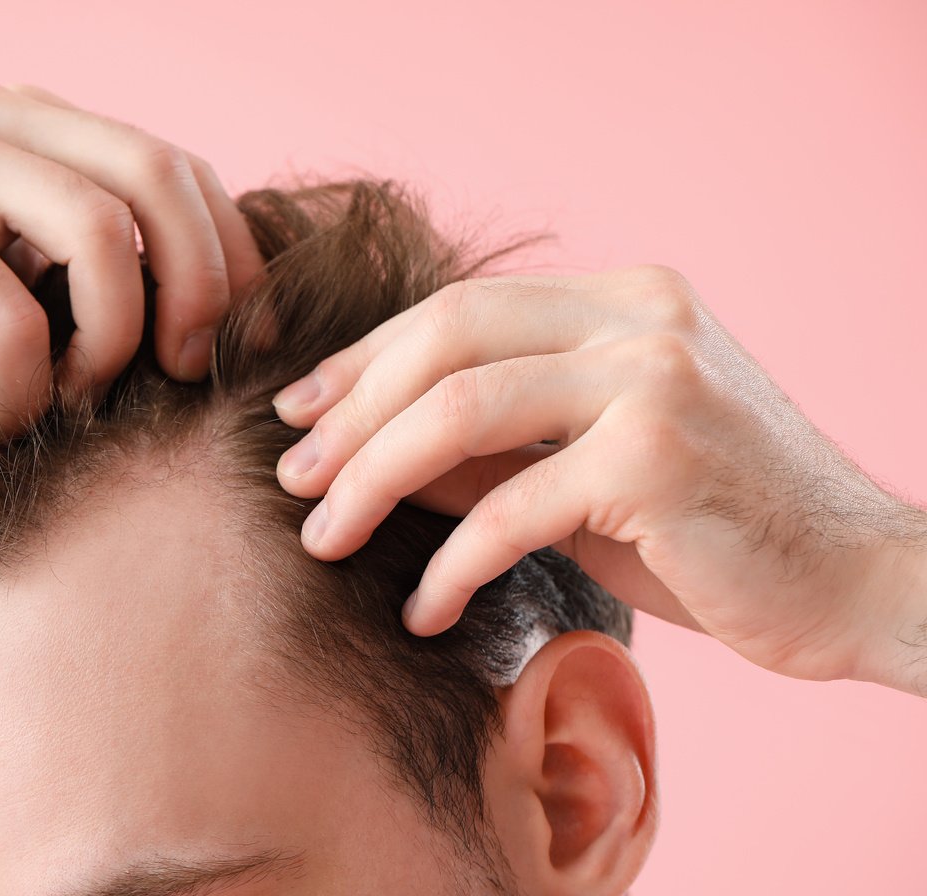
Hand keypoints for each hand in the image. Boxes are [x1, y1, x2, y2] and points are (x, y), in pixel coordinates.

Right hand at [0, 81, 261, 434]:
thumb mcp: (14, 271)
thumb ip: (97, 261)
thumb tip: (229, 317)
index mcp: (33, 121)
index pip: (178, 166)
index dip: (231, 255)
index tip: (242, 343)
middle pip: (156, 179)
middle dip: (198, 289)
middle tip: (185, 375)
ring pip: (100, 236)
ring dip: (110, 344)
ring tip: (75, 400)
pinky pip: (14, 317)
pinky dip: (25, 390)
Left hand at [272, 264, 926, 687]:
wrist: (856, 583)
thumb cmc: (713, 531)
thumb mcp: (586, 471)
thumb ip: (487, 446)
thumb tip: (362, 452)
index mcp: (621, 299)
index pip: (458, 310)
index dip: (364, 359)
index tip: (298, 412)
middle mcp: (639, 316)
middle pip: (445, 340)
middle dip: (351, 413)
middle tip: (292, 479)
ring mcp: (652, 377)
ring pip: (460, 409)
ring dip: (373, 479)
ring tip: (324, 540)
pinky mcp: (655, 457)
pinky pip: (510, 507)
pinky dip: (450, 562)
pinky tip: (421, 608)